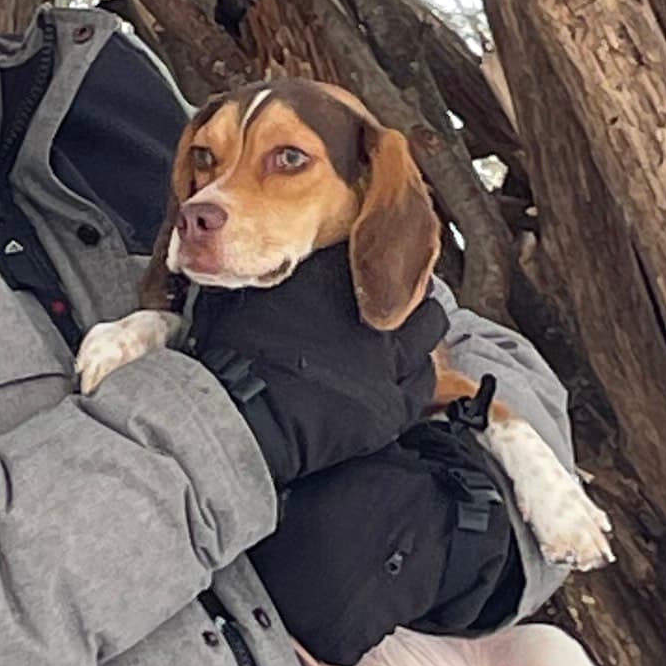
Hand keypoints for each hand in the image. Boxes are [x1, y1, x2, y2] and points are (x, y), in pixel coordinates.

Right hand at [185, 264, 446, 489]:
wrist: (243, 414)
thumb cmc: (235, 357)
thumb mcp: (249, 295)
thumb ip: (277, 273)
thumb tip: (280, 260)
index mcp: (335, 275)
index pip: (371, 252)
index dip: (372, 261)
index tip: (367, 269)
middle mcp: (369, 309)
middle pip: (414, 284)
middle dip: (407, 290)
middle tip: (394, 302)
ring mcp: (387, 355)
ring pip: (430, 326)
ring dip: (419, 328)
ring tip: (404, 337)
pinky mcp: (394, 401)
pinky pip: (425, 380)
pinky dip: (415, 375)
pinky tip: (401, 378)